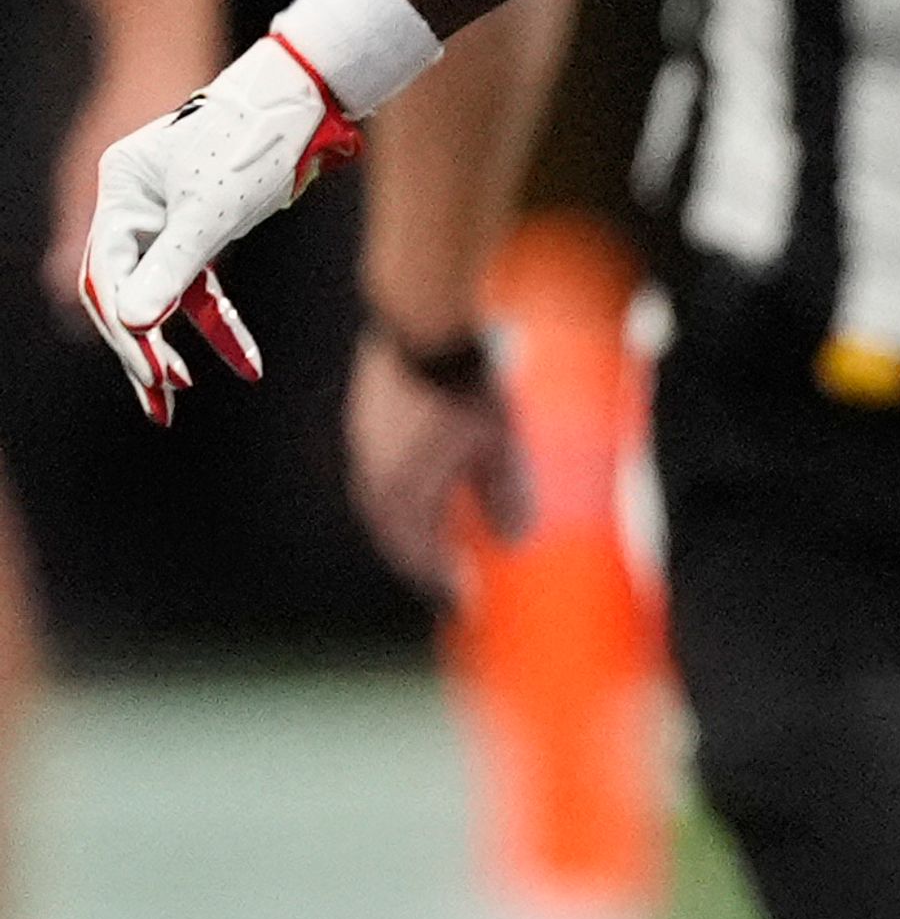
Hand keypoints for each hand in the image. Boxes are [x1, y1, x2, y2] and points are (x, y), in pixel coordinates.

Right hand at [76, 37, 361, 423]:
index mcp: (123, 189)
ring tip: (180, 398)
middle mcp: (137, 202)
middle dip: (144, 348)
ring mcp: (170, 215)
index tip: (157, 377)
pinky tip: (244, 362)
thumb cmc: (258, 140)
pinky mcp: (207, 224)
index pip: (109, 274)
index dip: (130, 329)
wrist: (308, 97)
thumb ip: (174, 266)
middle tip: (163, 404)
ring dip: (179, 344)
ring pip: (166, 292)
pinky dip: (220, 322)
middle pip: (128, 288)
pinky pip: (203, 283)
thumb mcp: (215, 210)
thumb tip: (133, 323)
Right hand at [346, 331, 525, 599]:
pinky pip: (382, 468)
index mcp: (398, 492)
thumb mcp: (499, 442)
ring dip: (410, 523)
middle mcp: (370, 474)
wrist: (421, 318)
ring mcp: (363, 441)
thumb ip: (506, 493)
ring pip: (384, 500)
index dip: (442, 580)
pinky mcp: (367, 413)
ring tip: (439, 534)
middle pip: (394, 533)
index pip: (417, 555)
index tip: (465, 600)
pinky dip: (405, 488)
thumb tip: (517, 539)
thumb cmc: (464, 382)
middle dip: (421, 558)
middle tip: (449, 576)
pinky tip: (428, 480)